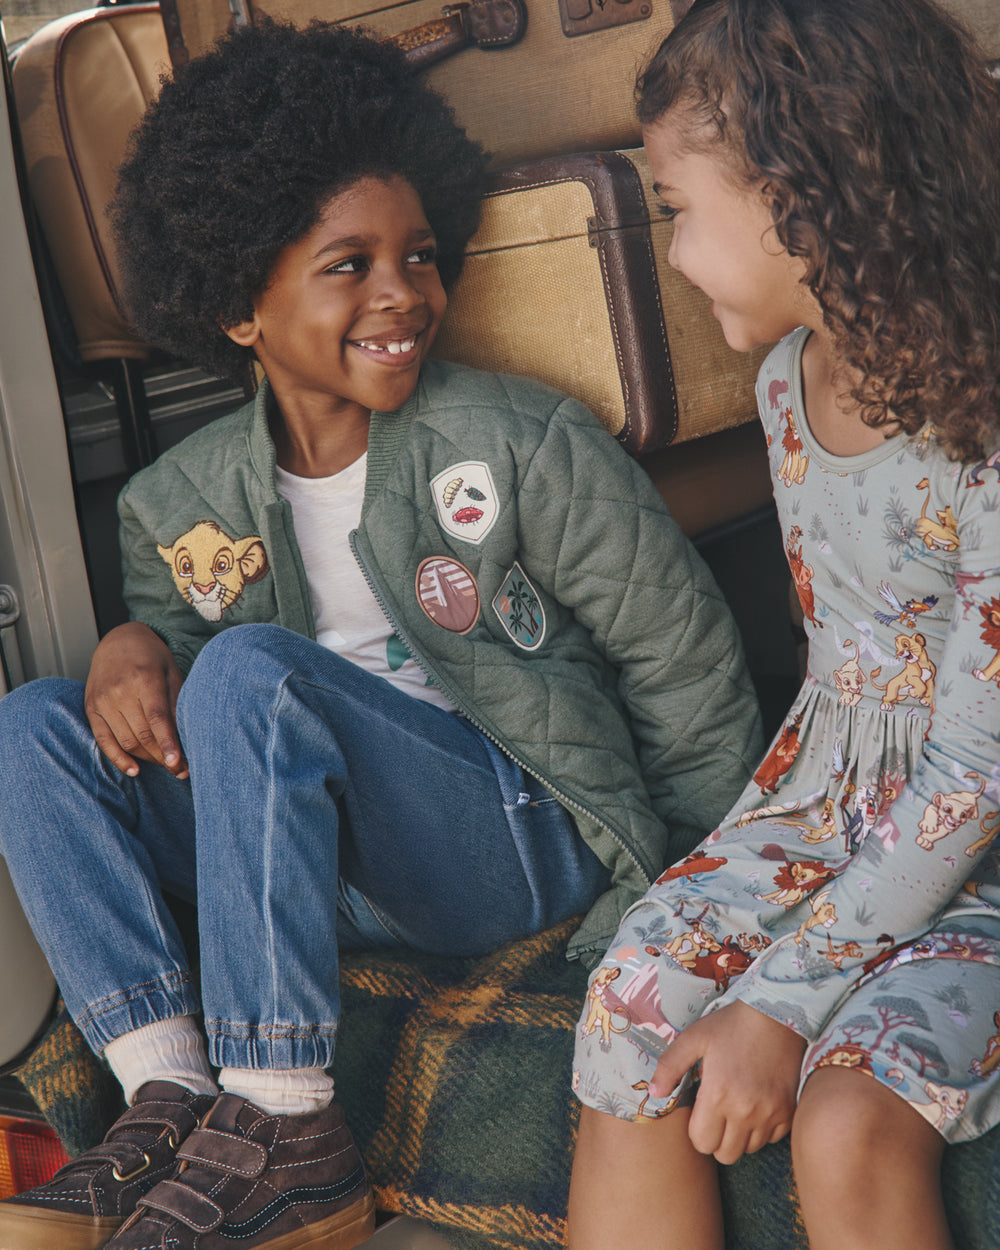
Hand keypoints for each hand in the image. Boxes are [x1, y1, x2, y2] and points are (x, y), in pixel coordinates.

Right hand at [84, 622, 187, 777]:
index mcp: (145, 678)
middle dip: (164, 757)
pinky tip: (134, 770)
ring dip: (147, 759)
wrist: (119, 641)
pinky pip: (103, 740)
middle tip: (183, 770)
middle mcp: (120, 690)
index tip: (178, 763)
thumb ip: (177, 702)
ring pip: (126, 741)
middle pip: (143, 734)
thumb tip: (188, 736)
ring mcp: (103, 700)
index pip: (157, 718)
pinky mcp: (91, 708)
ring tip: (166, 765)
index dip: (168, 743)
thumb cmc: (152, 658)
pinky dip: (118, 759)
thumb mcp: (172, 673)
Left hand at [649, 1000, 806, 1164]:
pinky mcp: (788, 1111)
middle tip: (716, 1114)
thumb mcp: (693, 1038)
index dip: (697, 1131)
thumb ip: (669, 1067)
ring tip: (736, 1107)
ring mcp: (770, 1113)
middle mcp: (745, 1111)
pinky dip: (762, 1129)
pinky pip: (771, 1139)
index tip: (700, 1112)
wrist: (775, 1014)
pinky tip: (756, 1105)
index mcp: (718, 1095)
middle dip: (716, 1139)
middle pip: (726, 1154)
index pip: (702, 1143)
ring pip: (749, 1149)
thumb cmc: (730, 1025)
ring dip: (740, 1136)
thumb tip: (653, 1094)